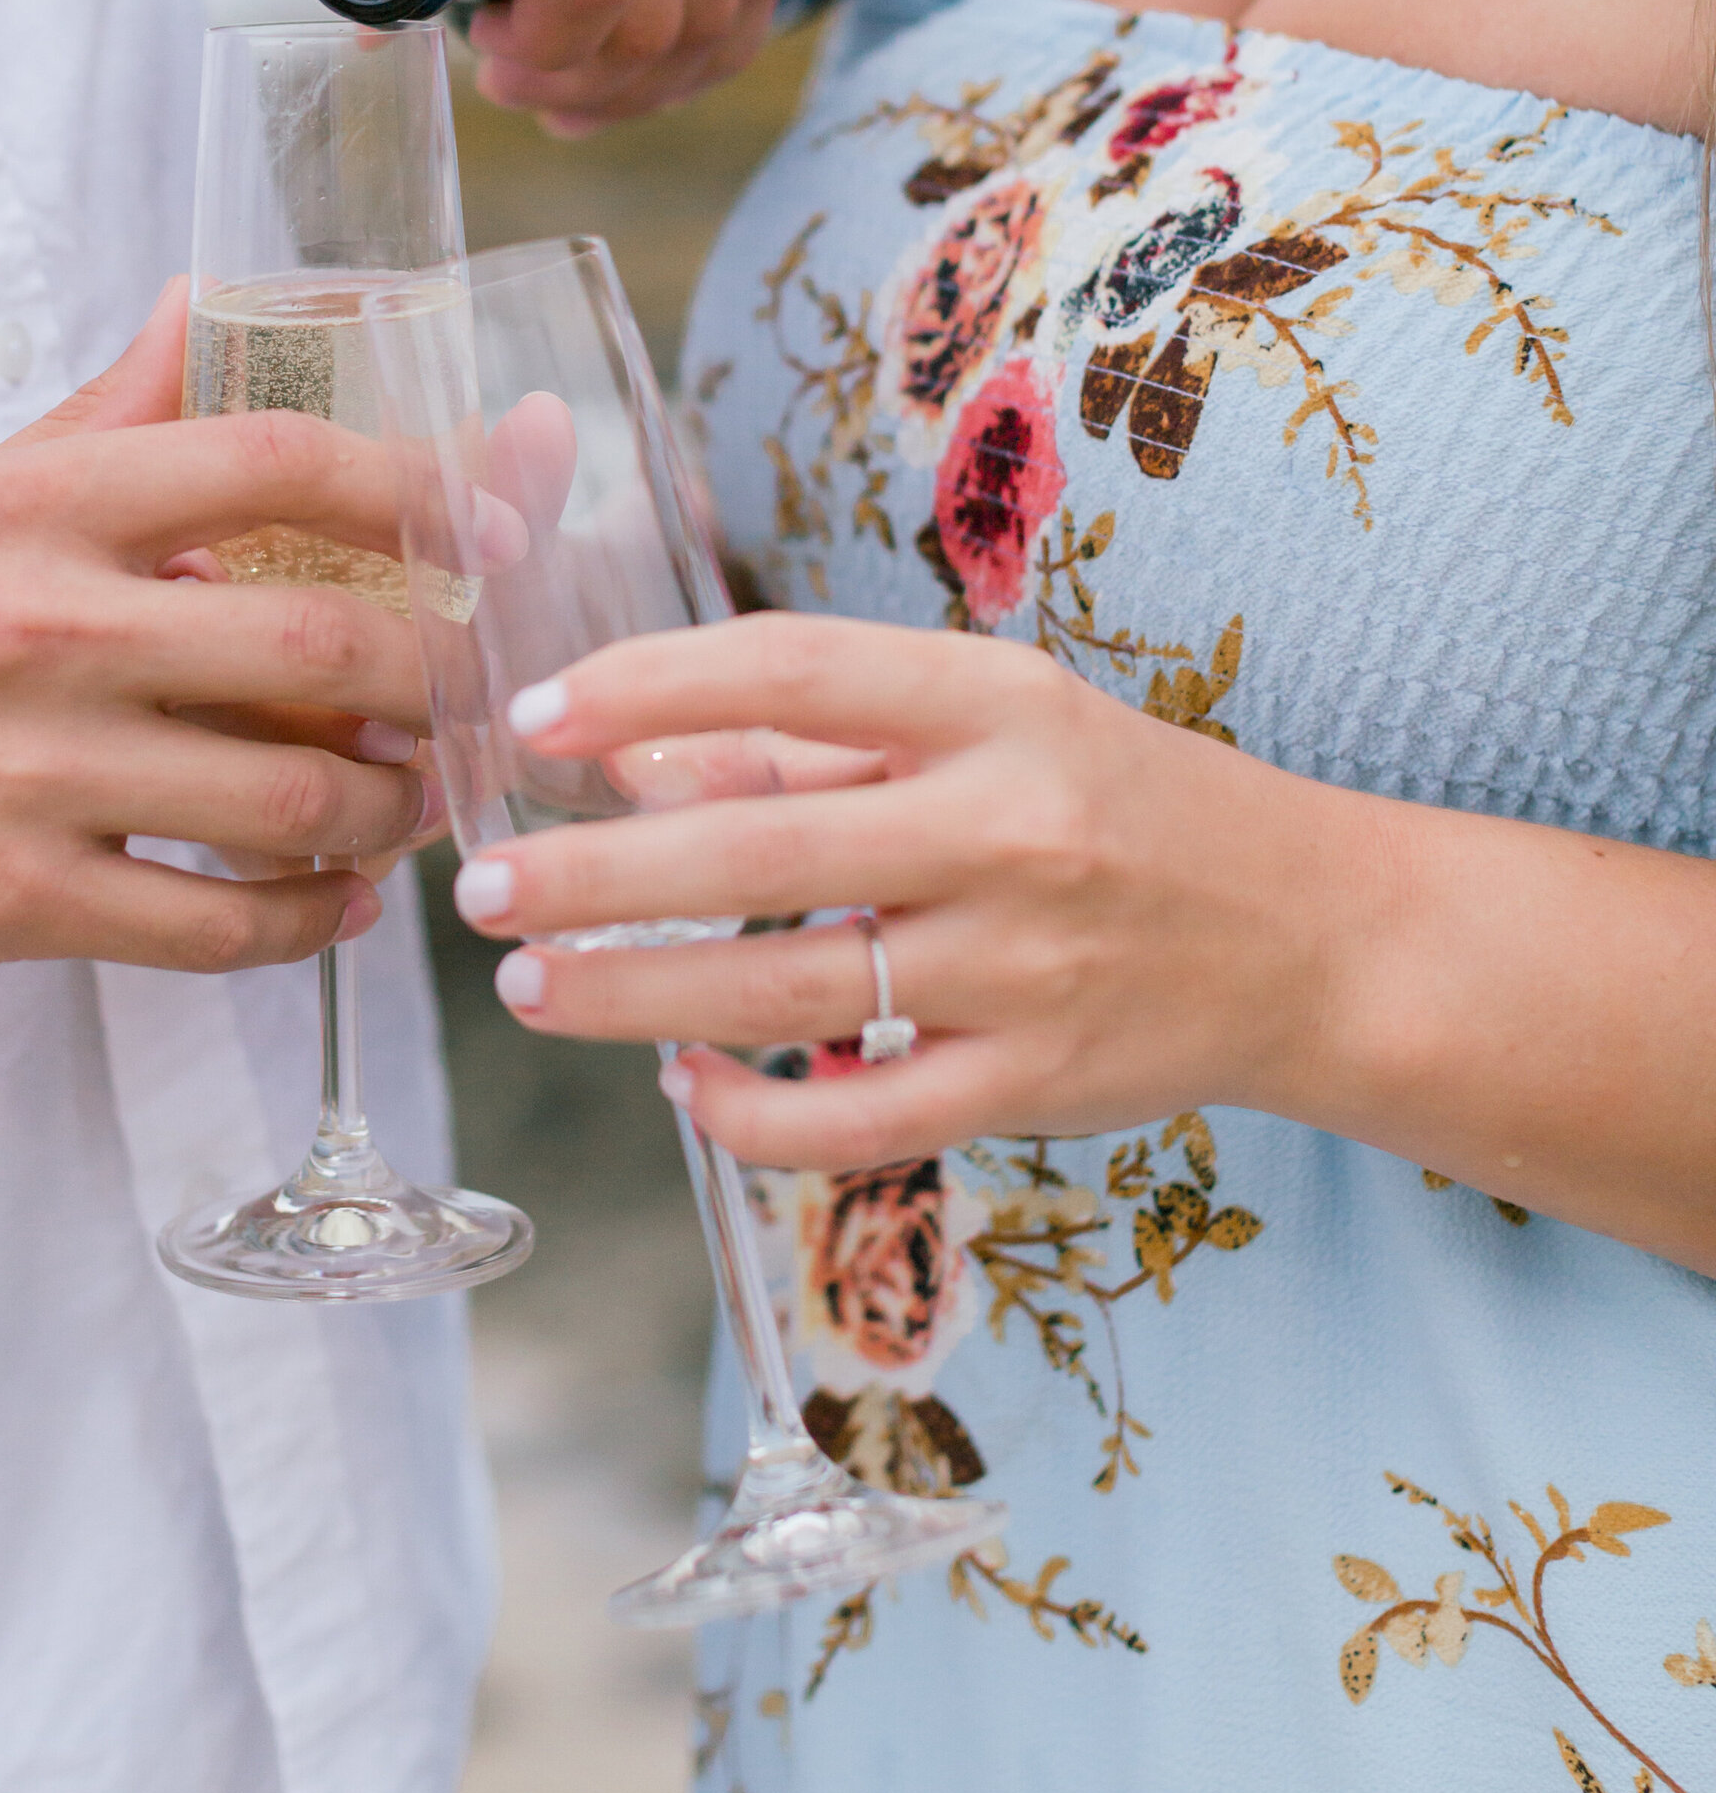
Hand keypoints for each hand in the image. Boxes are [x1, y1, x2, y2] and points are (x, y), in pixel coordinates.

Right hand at [0, 284, 441, 1004]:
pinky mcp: (10, 903)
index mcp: (31, 506)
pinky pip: (219, 924)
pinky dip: (306, 920)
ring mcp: (30, 772)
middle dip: (436, 678)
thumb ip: (98, 417)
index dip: (418, 488)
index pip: (274, 462)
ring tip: (409, 802)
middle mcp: (43, 625)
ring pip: (296, 796)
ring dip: (390, 808)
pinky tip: (329, 902)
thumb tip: (203, 301)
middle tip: (473, 691)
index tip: (491, 522)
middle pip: (323, 644)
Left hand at [318, 0, 829, 125]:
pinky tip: (662, 25)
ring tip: (594, 68)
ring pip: (729, 1)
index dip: (545, 56)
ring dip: (657, 70)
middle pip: (661, 11)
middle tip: (532, 81)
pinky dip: (721, 18)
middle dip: (589, 82)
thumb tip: (368, 18)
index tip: (495, 58)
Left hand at [449, 614, 1375, 1169]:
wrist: (1312, 936)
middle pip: (758, 850)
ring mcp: (1022, 967)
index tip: (535, 717)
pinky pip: (856, 1122)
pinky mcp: (1032, 1088)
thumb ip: (821, 739)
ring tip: (531, 986)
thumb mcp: (993, 723)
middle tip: (480, 889)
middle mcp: (1008, 826)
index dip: (647, 687)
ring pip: (785, 995)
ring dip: (632, 995)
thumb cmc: (1117, 804)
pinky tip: (680, 1084)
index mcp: (993, 703)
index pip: (791, 669)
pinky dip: (747, 1114)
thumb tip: (631, 763)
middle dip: (592, 875)